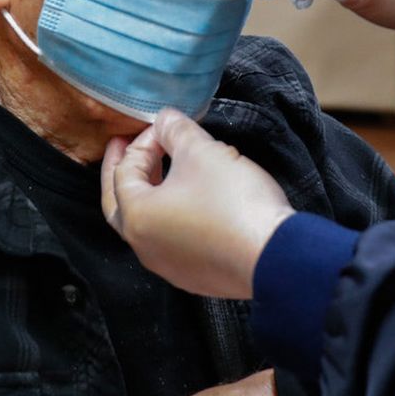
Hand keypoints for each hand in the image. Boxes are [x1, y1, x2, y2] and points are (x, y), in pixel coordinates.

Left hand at [100, 109, 292, 300]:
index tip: (164, 127)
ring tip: (163, 172)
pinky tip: (191, 203)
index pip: (125, 171)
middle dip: (123, 173)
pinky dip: (172, 218)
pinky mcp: (194, 276)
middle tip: (125, 149)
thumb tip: (164, 120)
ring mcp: (168, 265)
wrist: (274, 256)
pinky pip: (172, 242)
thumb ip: (175, 130)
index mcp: (136, 216)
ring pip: (148, 224)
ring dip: (151, 195)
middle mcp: (144, 246)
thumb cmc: (233, 202)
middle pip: (120, 204)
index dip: (142, 142)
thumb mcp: (202, 151)